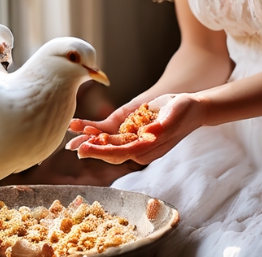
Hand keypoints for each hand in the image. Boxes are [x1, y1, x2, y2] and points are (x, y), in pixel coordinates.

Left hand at [66, 93, 209, 164]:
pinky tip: (82, 126)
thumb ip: (163, 125)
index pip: (120, 153)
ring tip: (72, 134)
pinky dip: (96, 130)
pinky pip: (111, 133)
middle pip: (110, 151)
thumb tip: (149, 133)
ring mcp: (134, 140)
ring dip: (90, 139)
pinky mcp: (131, 131)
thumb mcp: (176, 113)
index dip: (101, 152)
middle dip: (91, 148)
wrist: (190, 107)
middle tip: (72, 146)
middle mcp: (139, 147)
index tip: (85, 149)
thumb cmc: (184, 110)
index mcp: (148, 148)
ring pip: (108, 143)